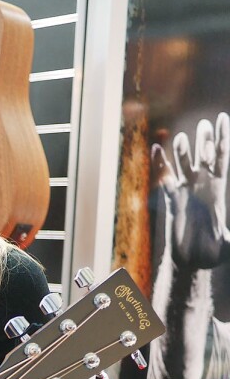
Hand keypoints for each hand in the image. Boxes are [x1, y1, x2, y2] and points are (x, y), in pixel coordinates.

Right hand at [152, 111, 229, 268]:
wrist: (194, 260)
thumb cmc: (214, 252)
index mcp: (217, 190)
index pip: (221, 158)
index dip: (222, 138)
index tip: (222, 118)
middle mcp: (202, 187)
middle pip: (203, 157)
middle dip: (204, 140)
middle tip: (204, 124)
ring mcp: (186, 192)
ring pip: (183, 166)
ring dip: (182, 152)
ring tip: (180, 138)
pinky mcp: (172, 201)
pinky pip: (164, 180)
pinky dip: (159, 165)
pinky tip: (156, 151)